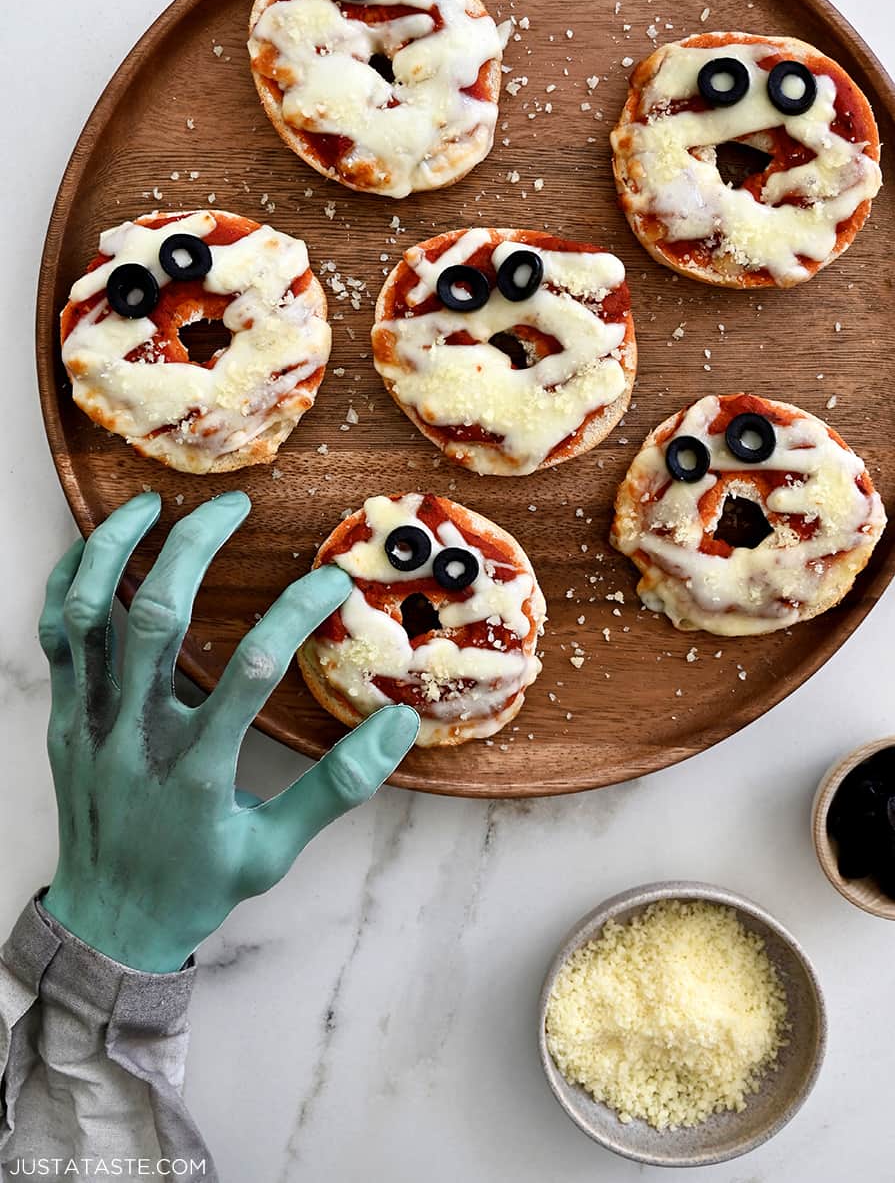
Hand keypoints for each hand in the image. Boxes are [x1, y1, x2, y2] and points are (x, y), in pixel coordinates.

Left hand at [39, 491, 417, 972]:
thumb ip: (337, 787)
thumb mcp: (276, 850)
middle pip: (158, 618)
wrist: (108, 924)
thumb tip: (399, 726)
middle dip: (196, 547)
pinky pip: (54, 638)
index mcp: (198, 769)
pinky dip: (68, 585)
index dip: (294, 613)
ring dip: (115, 549)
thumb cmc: (198, 885)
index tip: (330, 582)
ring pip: (90, 615)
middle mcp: (137, 735)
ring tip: (152, 504)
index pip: (251, 670)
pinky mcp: (63, 718)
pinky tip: (93, 550)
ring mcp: (90, 723)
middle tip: (233, 506)